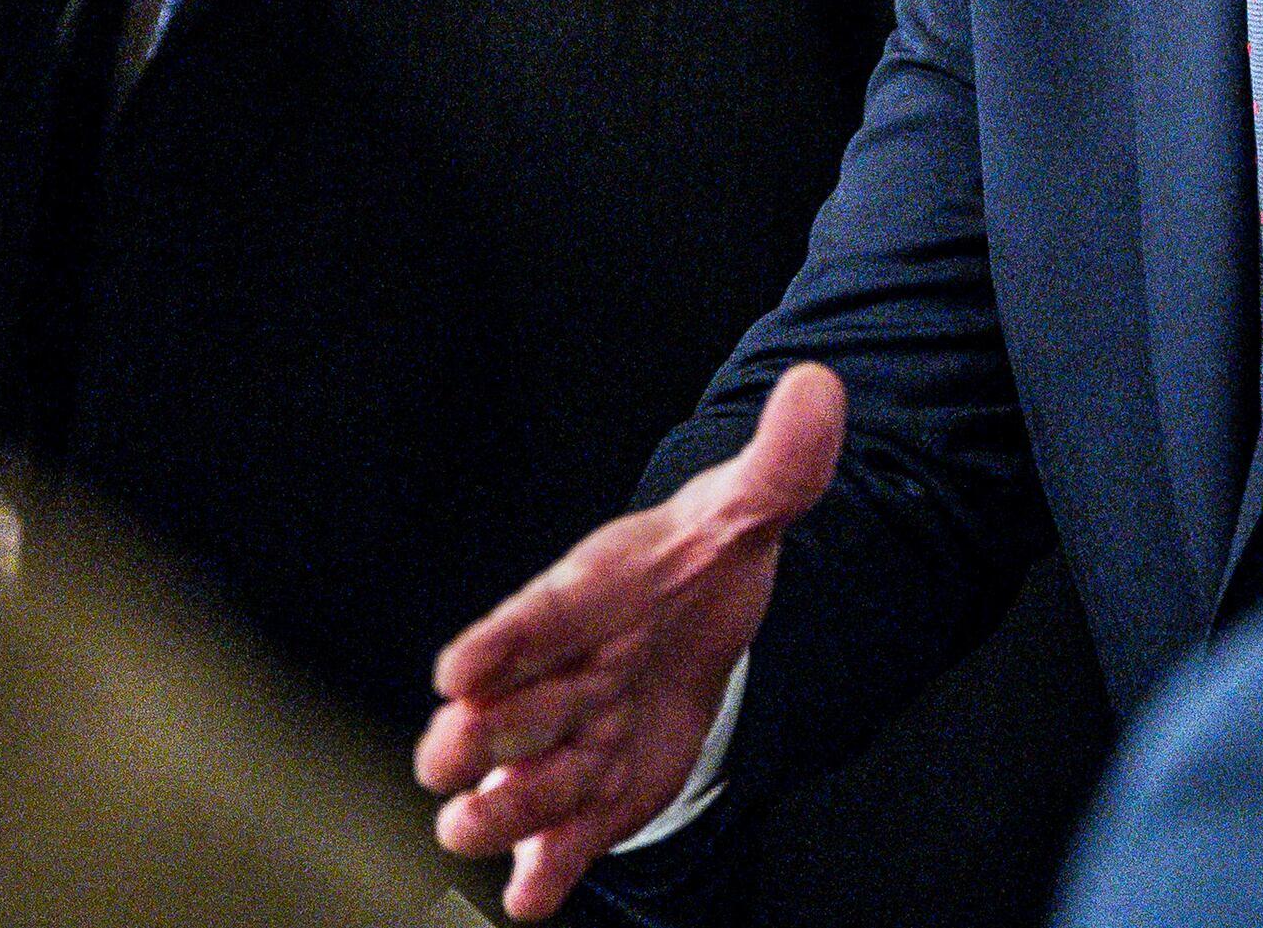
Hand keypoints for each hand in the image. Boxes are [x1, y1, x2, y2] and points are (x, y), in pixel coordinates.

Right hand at [418, 361, 846, 917]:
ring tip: (467, 830)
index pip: (540, 615)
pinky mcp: (603, 792)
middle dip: (479, 735)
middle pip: (517, 706)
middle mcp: (567, 671)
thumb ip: (782, 461)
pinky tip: (533, 900)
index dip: (501, 641)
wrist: (698, 615)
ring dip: (503, 807)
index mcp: (589, 594)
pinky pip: (572, 834)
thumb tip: (819, 386)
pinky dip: (551, 867)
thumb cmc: (699, 560)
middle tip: (444, 757)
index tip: (457, 669)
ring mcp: (578, 737)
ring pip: (532, 777)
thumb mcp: (748, 506)